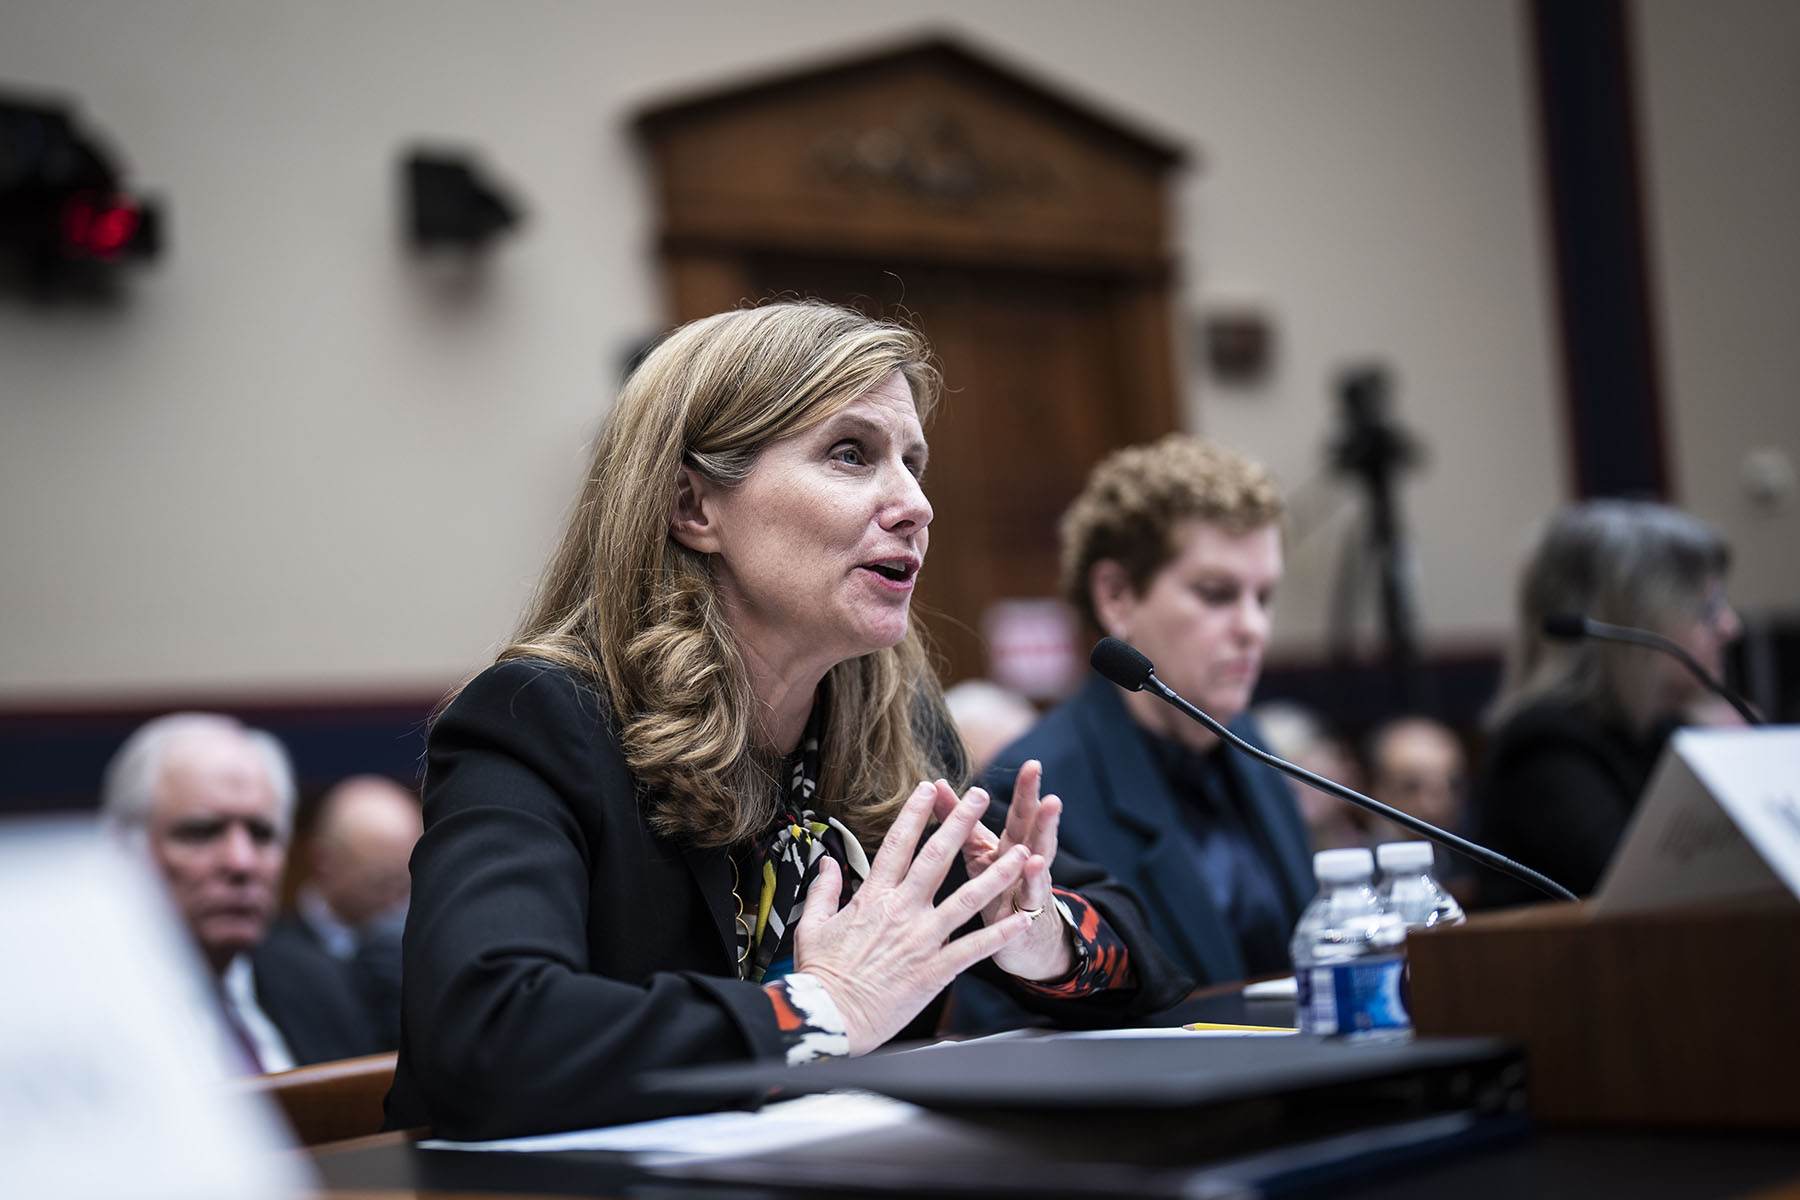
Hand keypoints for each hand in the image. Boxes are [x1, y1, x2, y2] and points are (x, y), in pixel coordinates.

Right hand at [793, 781, 1034, 1054]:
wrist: (829, 1017)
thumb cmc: (821, 973)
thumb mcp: (812, 924)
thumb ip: (823, 888)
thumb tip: (826, 861)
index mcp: (873, 897)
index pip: (897, 844)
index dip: (915, 813)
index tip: (929, 788)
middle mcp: (902, 911)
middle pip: (937, 858)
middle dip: (961, 823)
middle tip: (980, 796)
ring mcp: (921, 939)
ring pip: (967, 898)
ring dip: (996, 874)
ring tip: (1020, 852)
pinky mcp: (935, 970)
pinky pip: (975, 948)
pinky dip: (1000, 933)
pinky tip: (1022, 918)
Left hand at [929, 760, 1072, 981]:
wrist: (1020, 942)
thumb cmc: (996, 890)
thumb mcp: (979, 853)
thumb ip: (960, 820)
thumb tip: (936, 784)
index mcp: (1011, 847)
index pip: (1021, 815)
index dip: (1026, 792)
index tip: (1031, 764)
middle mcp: (1026, 864)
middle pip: (1035, 833)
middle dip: (1042, 811)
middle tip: (1048, 790)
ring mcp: (1029, 891)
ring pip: (1039, 864)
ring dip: (1044, 843)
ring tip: (1048, 825)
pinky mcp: (1023, 920)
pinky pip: (1029, 901)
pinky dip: (1032, 884)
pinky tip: (1032, 867)